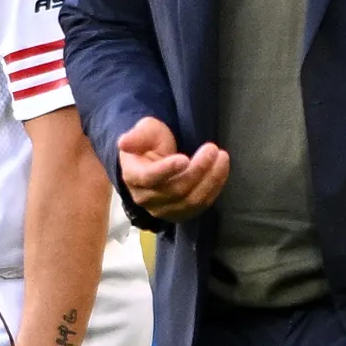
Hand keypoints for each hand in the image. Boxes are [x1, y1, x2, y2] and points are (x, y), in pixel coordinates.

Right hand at [114, 117, 228, 222]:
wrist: (154, 160)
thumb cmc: (149, 143)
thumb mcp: (144, 131)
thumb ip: (137, 136)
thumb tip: (123, 142)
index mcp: (133, 176)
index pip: (149, 178)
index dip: (166, 170)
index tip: (184, 158)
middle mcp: (146, 198)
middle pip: (175, 190)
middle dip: (197, 170)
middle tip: (212, 149)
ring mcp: (163, 209)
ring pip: (190, 201)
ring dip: (210, 180)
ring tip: (221, 158)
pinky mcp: (180, 213)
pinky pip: (200, 206)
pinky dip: (214, 188)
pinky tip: (221, 170)